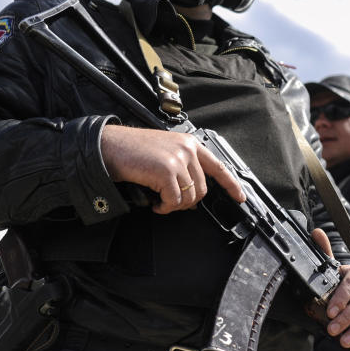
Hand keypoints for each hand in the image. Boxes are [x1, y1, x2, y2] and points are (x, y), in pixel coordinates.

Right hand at [100, 125, 244, 213]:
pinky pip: (174, 200)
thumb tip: (193, 196)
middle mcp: (187, 149)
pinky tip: (154, 203)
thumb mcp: (164, 153)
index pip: (218, 166)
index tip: (240, 197)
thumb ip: (183, 168)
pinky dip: (164, 207)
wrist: (109, 147)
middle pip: (202, 189)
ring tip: (159, 201)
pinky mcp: (166, 171)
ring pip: (189, 197)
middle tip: (168, 202)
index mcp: (189, 143)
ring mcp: (178, 159)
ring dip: (173, 205)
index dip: (231, 184)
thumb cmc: (132, 151)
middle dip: (186, 202)